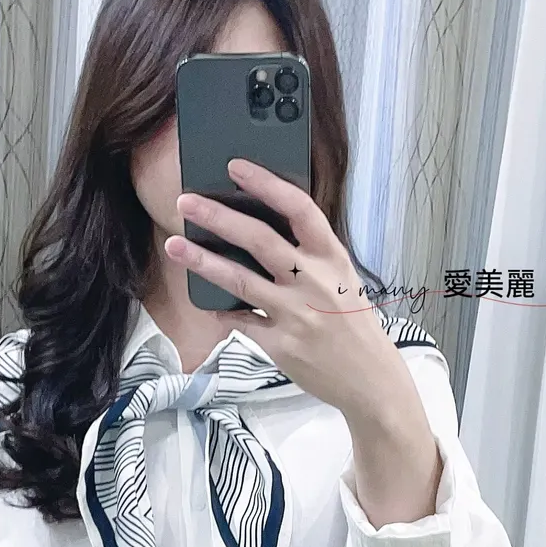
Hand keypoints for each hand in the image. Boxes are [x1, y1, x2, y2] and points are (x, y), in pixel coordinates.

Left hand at [167, 160, 408, 423]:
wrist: (370, 379)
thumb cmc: (352, 324)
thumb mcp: (342, 279)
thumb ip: (308, 255)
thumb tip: (258, 229)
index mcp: (333, 258)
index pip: (299, 209)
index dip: (266, 184)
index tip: (236, 167)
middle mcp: (315, 282)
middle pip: (260, 240)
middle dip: (218, 217)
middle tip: (186, 202)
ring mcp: (296, 315)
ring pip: (241, 281)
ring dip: (203, 261)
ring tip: (174, 245)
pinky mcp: (281, 345)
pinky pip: (242, 322)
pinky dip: (222, 311)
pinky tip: (207, 303)